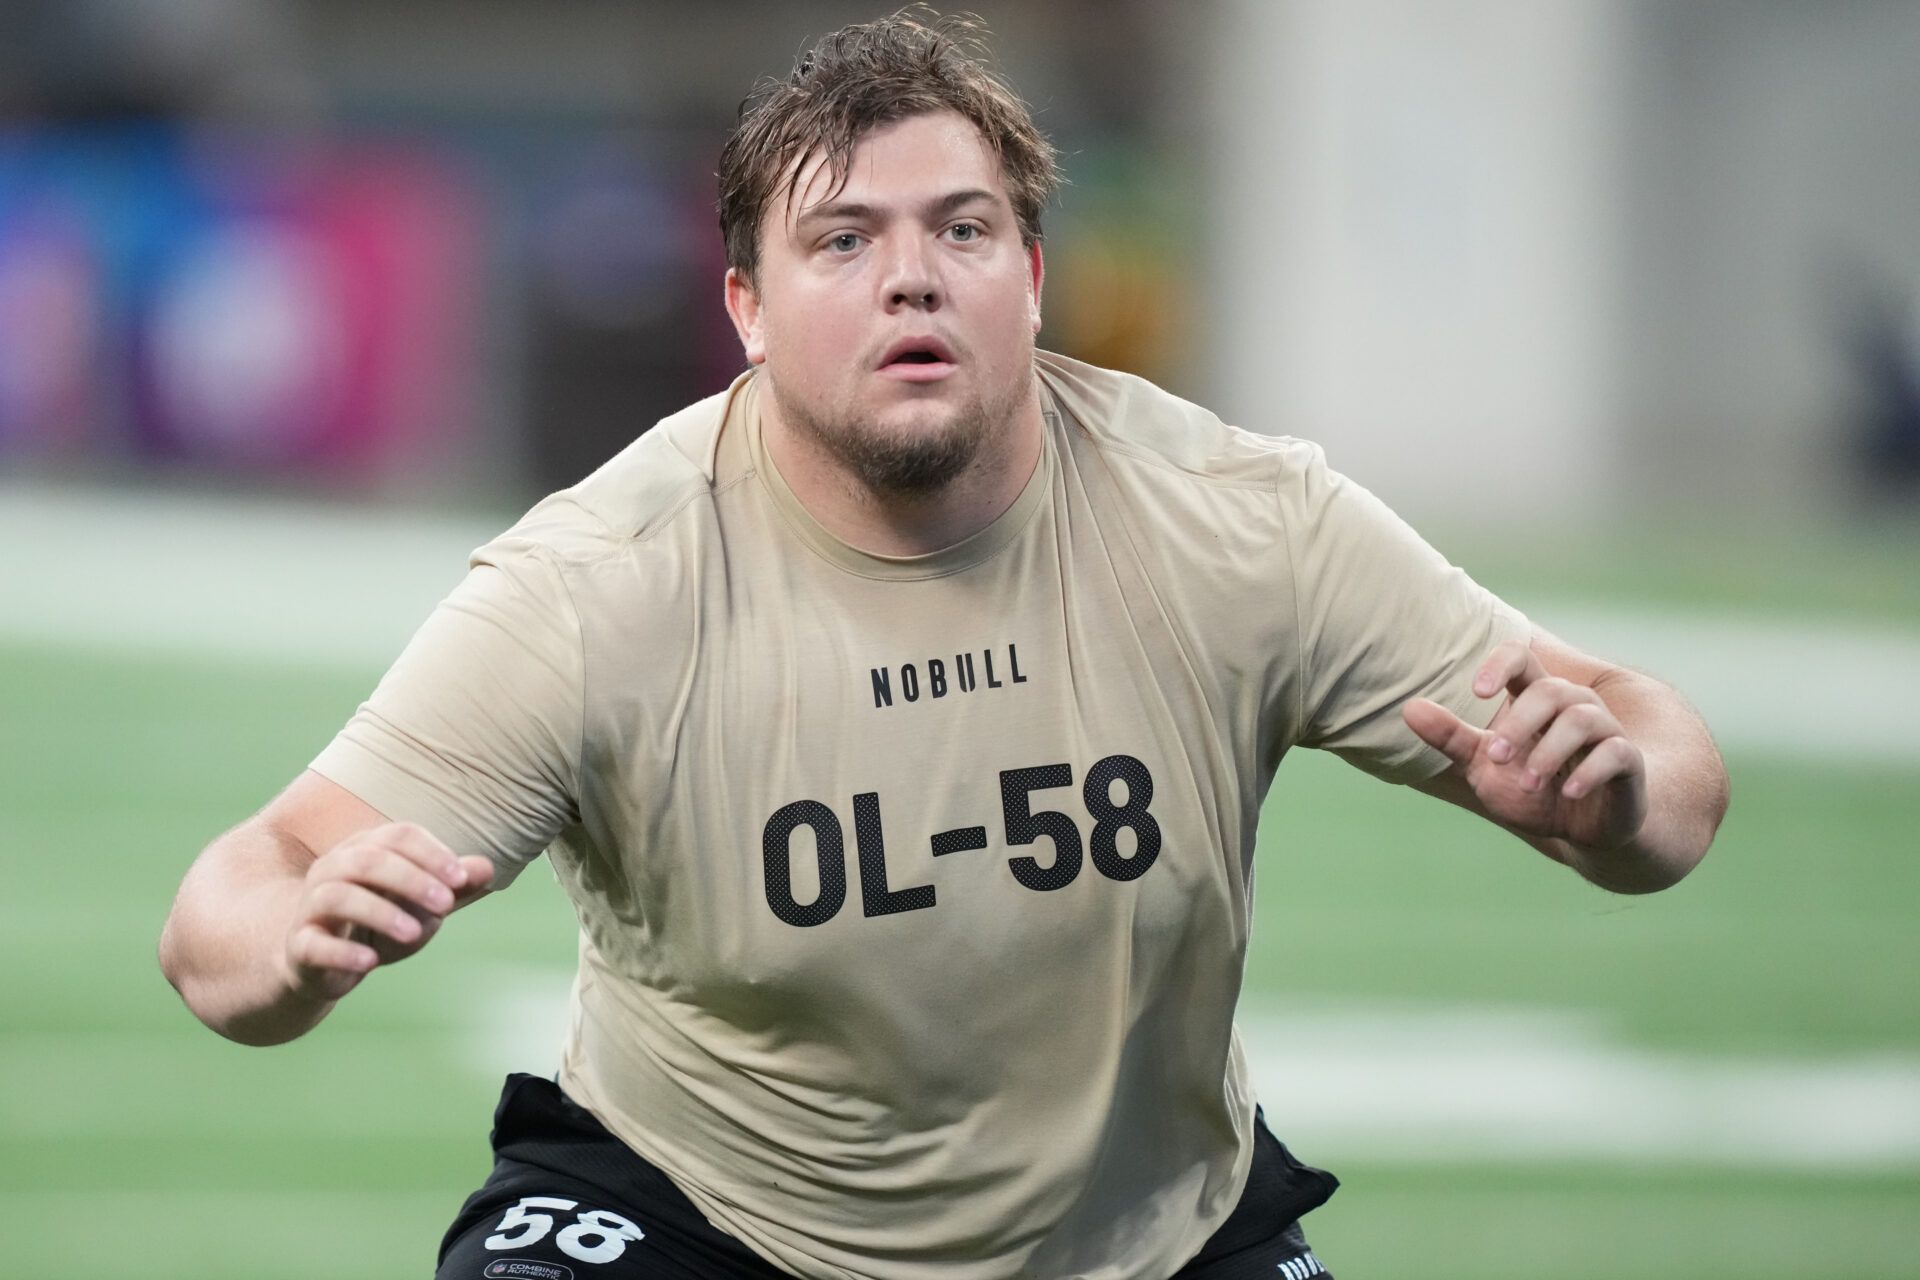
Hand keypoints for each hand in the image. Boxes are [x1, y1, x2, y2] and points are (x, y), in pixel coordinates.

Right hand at [281, 823, 493, 1001]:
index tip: (461, 879)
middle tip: (445, 904)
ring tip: (414, 934)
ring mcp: (312, 906)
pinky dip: (343, 952)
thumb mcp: (422, 904)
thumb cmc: (382, 922)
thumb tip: (486, 868)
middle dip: (411, 880)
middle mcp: (333, 869)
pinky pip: (314, 944)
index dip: (431, 854)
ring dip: (380, 913)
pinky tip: (370, 962)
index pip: (399, 836)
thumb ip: (453, 887)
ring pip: (338, 896)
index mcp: (366, 849)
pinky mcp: (300, 945)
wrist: (327, 963)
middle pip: (368, 860)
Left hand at [1402, 640, 1647, 852]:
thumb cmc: (1532, 789)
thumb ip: (1452, 737)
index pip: (1521, 657)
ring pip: (1582, 718)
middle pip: (1550, 690)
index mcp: (1534, 700)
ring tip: (1527, 781)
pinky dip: (1589, 771)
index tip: (1477, 691)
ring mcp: (1604, 731)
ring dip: (1549, 751)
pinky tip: (1567, 792)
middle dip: (1519, 723)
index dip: (1500, 664)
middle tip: (1496, 756)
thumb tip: (1409, 708)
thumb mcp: (1484, 766)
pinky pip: (1615, 753)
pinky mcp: (1626, 762)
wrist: (1581, 832)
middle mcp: (1573, 706)